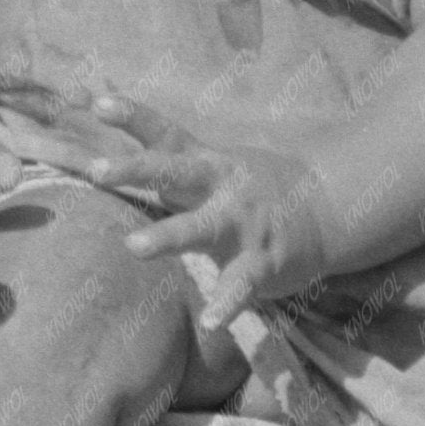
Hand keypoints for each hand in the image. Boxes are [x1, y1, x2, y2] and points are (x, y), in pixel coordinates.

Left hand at [62, 97, 335, 324]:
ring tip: (133, 246)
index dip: (134, 117)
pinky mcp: (263, 262)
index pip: (166, 134)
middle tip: (96, 170)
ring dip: (168, 236)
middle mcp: (222, 188)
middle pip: (175, 172)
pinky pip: (241, 284)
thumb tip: (108, 164)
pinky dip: (227, 303)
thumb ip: (168, 169)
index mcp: (208, 163)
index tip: (97, 103)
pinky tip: (212, 322)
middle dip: (137, 169)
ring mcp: (243, 224)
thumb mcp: (213, 169)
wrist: (328, 209)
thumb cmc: (253, 190)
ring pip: (202, 227)